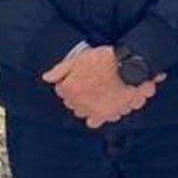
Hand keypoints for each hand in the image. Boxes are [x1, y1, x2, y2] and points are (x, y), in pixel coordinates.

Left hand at [41, 46, 161, 128]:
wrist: (130, 64)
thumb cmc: (104, 59)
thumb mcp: (78, 58)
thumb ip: (60, 69)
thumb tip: (46, 78)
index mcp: (68, 90)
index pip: (62, 91)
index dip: (70, 82)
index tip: (79, 76)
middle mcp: (79, 105)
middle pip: (75, 106)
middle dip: (80, 97)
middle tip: (91, 84)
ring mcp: (95, 112)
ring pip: (89, 116)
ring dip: (93, 108)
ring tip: (103, 95)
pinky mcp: (110, 115)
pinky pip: (105, 119)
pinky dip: (108, 113)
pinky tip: (113, 103)